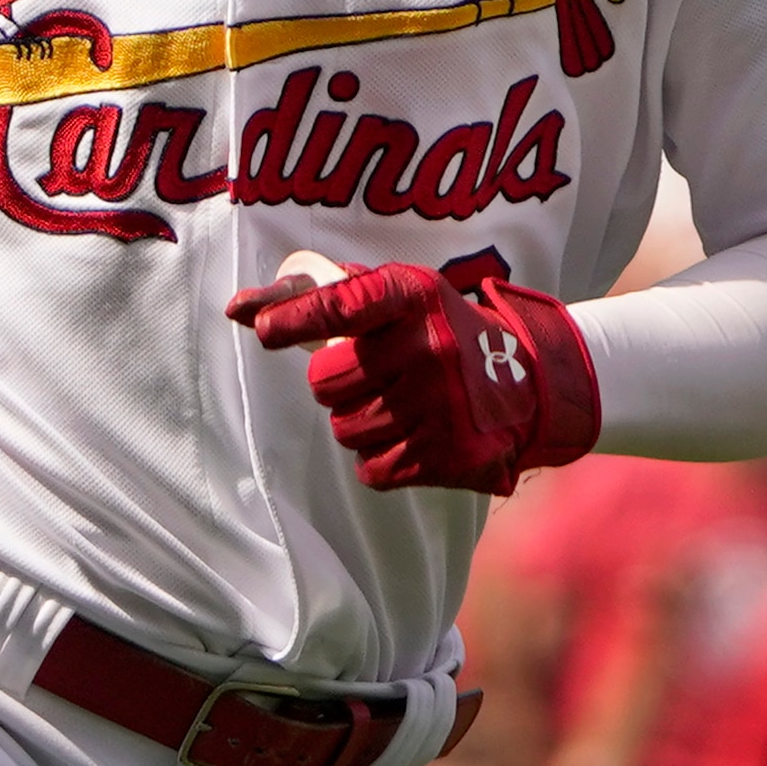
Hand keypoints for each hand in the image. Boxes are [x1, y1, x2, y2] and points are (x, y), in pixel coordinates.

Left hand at [228, 251, 600, 495]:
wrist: (528, 383)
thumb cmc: (438, 333)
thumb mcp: (396, 297)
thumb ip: (319, 299)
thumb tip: (238, 309)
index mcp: (414, 297)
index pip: (343, 305)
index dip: (297, 318)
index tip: (265, 329)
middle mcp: (428, 348)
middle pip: (327, 384)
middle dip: (338, 385)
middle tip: (375, 376)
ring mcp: (439, 404)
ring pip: (347, 429)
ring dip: (361, 422)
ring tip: (402, 405)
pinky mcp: (447, 454)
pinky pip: (373, 469)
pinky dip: (384, 458)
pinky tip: (416, 435)